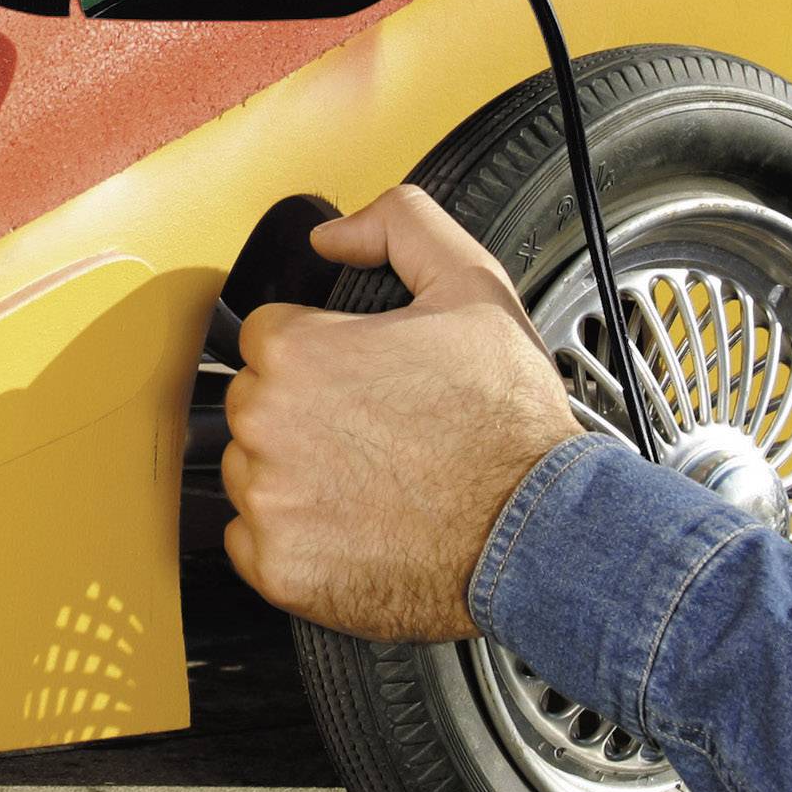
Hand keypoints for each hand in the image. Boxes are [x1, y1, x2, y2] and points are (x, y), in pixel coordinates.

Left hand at [222, 185, 581, 641]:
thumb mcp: (472, 283)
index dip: (320, 353)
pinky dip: (290, 539)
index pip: (267, 337)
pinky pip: (251, 541)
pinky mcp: (278, 567)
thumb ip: (399, 224)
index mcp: (296, 350)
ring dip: (291, 474)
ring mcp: (269, 500)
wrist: (542, 532)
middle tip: (371, 432)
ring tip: (367, 479)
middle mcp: (267, 423)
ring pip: (248, 470)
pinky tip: (348, 527)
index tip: (359, 380)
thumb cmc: (508, 420)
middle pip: (253, 403)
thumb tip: (332, 234)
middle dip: (302, 412)